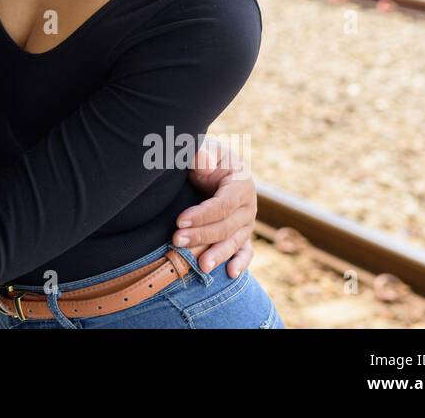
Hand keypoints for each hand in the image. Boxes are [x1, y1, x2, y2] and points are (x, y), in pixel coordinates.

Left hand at [175, 136, 257, 276]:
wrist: (214, 165)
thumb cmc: (206, 157)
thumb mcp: (204, 150)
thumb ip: (201, 155)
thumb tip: (200, 158)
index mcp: (240, 183)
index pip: (222, 205)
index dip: (202, 215)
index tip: (179, 221)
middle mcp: (248, 205)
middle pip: (226, 226)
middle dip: (201, 236)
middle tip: (176, 241)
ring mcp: (247, 222)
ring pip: (234, 242)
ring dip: (217, 255)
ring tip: (201, 267)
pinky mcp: (243, 234)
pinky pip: (245, 251)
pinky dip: (241, 263)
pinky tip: (230, 273)